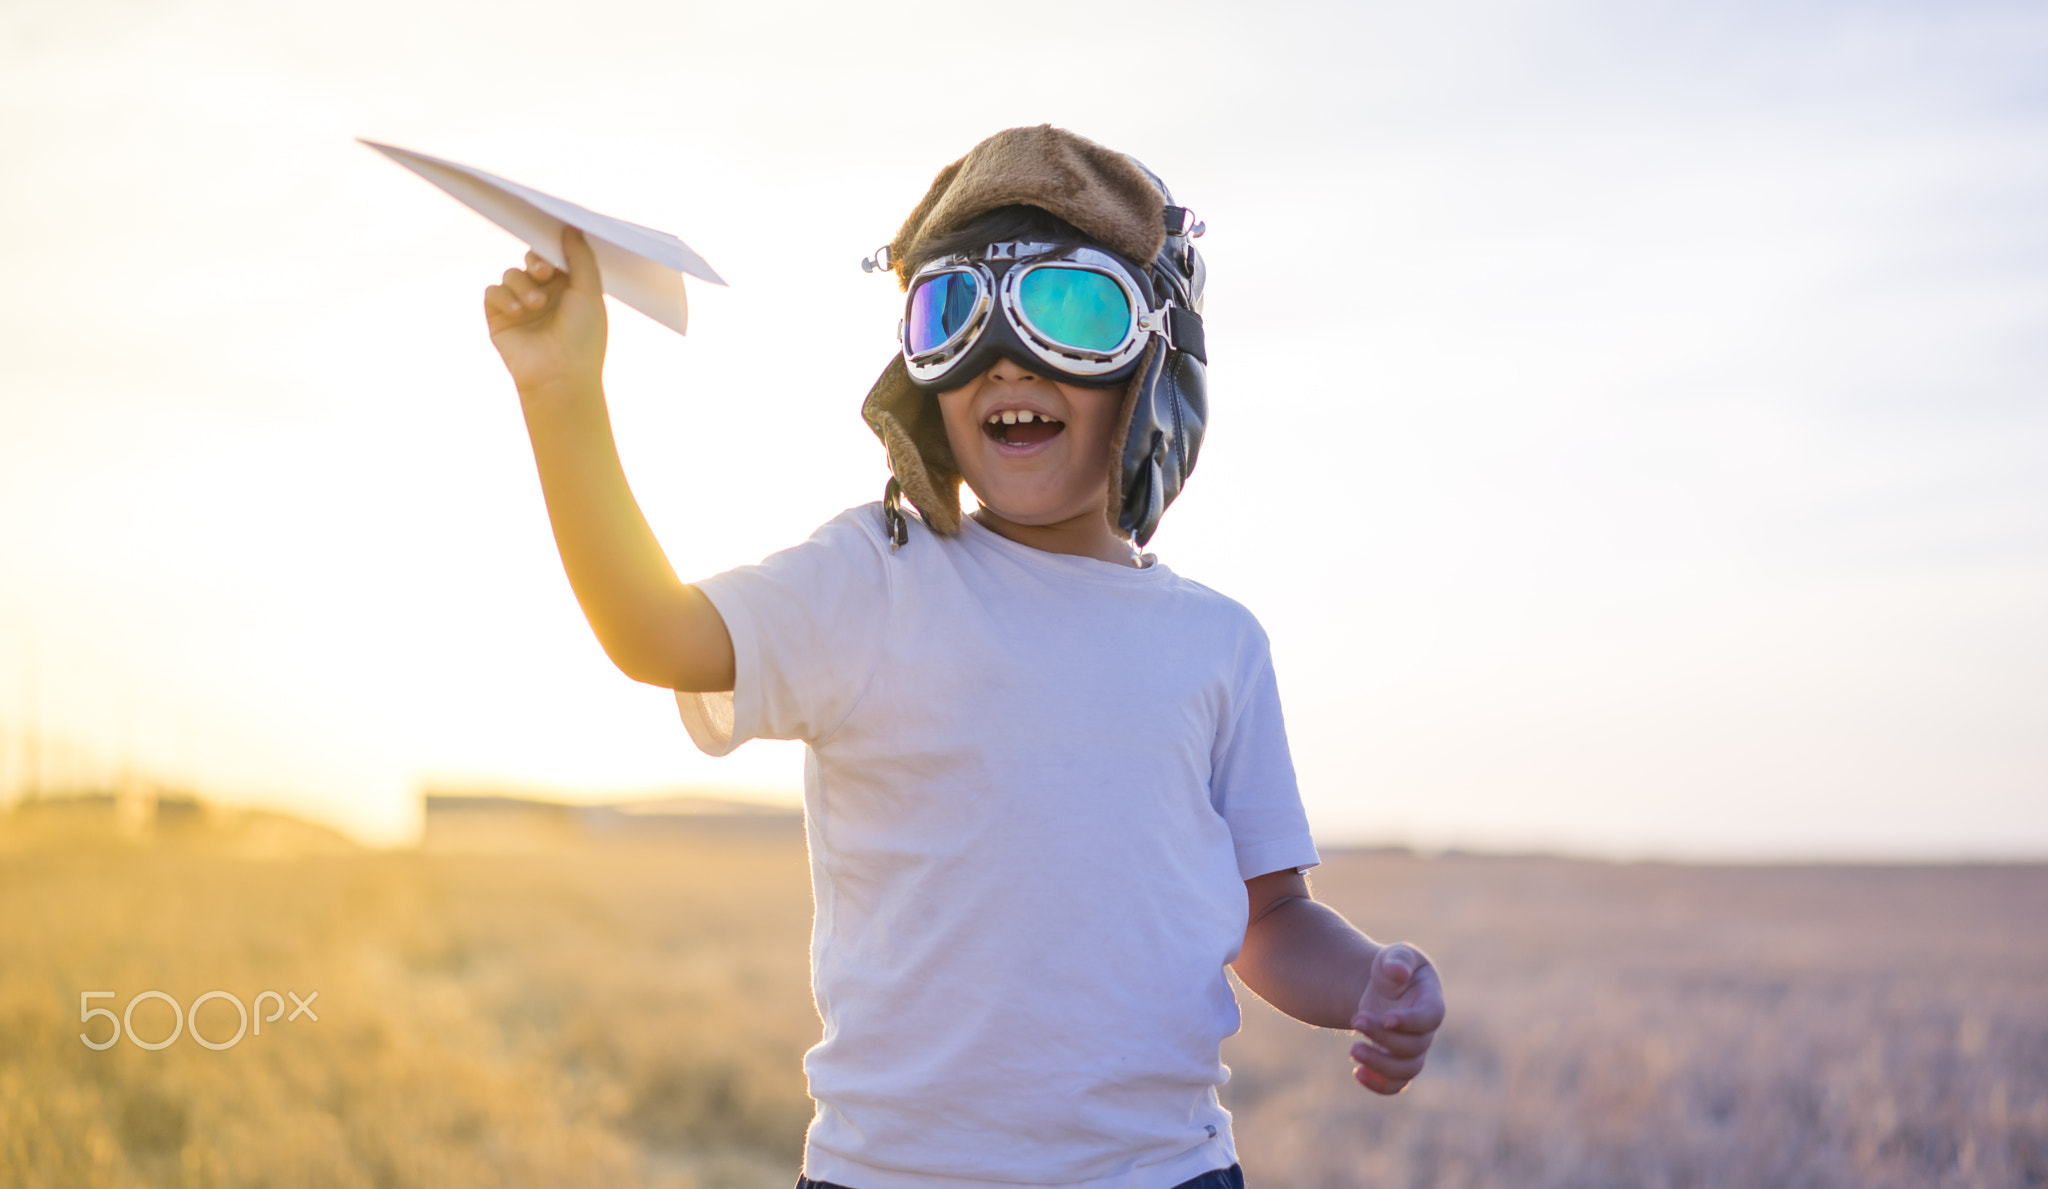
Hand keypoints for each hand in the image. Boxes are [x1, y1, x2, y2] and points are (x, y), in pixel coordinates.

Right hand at [484, 226, 607, 403]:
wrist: (560, 376)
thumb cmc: (582, 338)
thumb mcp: (589, 292)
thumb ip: (581, 258)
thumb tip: (570, 228)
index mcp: (568, 288)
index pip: (554, 256)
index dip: (552, 248)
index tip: (553, 241)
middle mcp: (544, 294)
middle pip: (530, 260)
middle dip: (536, 261)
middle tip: (544, 272)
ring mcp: (520, 305)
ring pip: (511, 274)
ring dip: (522, 284)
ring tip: (535, 305)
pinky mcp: (500, 317)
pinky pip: (493, 292)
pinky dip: (504, 296)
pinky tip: (518, 310)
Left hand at [1349, 942, 1442, 1094]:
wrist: (1382, 988)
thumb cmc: (1393, 968)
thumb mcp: (1396, 955)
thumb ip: (1397, 960)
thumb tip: (1397, 973)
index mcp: (1431, 1001)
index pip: (1431, 1018)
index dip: (1411, 1022)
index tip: (1386, 1018)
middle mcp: (1426, 1030)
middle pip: (1414, 1046)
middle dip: (1383, 1038)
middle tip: (1356, 1019)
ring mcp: (1414, 1049)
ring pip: (1407, 1070)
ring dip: (1380, 1064)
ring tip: (1353, 1050)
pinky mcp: (1398, 1062)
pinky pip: (1396, 1084)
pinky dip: (1379, 1084)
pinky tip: (1357, 1072)